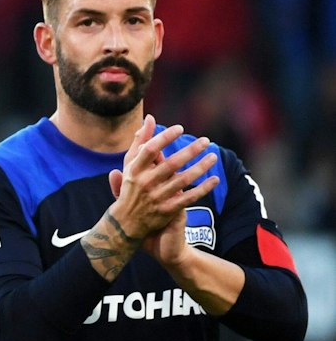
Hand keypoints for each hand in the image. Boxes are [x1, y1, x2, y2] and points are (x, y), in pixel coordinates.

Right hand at [106, 116, 217, 244]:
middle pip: (171, 164)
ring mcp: (156, 197)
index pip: (150, 149)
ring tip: (213, 156)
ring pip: (183, 180)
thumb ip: (140, 141)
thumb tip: (150, 118)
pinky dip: (203, 189)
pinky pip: (189, 198)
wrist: (125, 222)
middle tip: (205, 140)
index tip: (180, 129)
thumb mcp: (130, 164)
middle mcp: (145, 183)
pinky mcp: (167, 210)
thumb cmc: (131, 186)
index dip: (165, 137)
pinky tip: (215, 179)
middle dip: (190, 151)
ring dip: (201, 168)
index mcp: (134, 170)